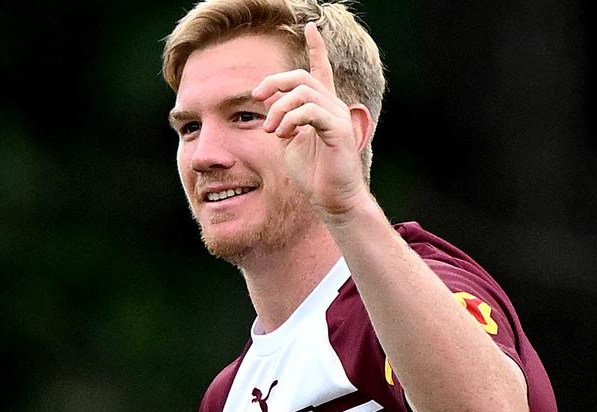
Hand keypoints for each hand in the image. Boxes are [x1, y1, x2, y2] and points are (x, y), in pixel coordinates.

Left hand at [252, 23, 372, 219]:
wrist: (331, 200)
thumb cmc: (312, 174)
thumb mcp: (290, 142)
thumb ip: (282, 120)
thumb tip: (269, 105)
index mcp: (322, 108)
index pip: (321, 71)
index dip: (316, 48)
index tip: (311, 26)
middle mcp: (333, 107)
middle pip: (301, 77)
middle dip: (274, 82)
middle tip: (257, 98)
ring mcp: (338, 117)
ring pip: (303, 92)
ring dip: (279, 108)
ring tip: (270, 129)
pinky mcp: (339, 131)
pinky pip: (311, 111)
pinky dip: (290, 119)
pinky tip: (282, 135)